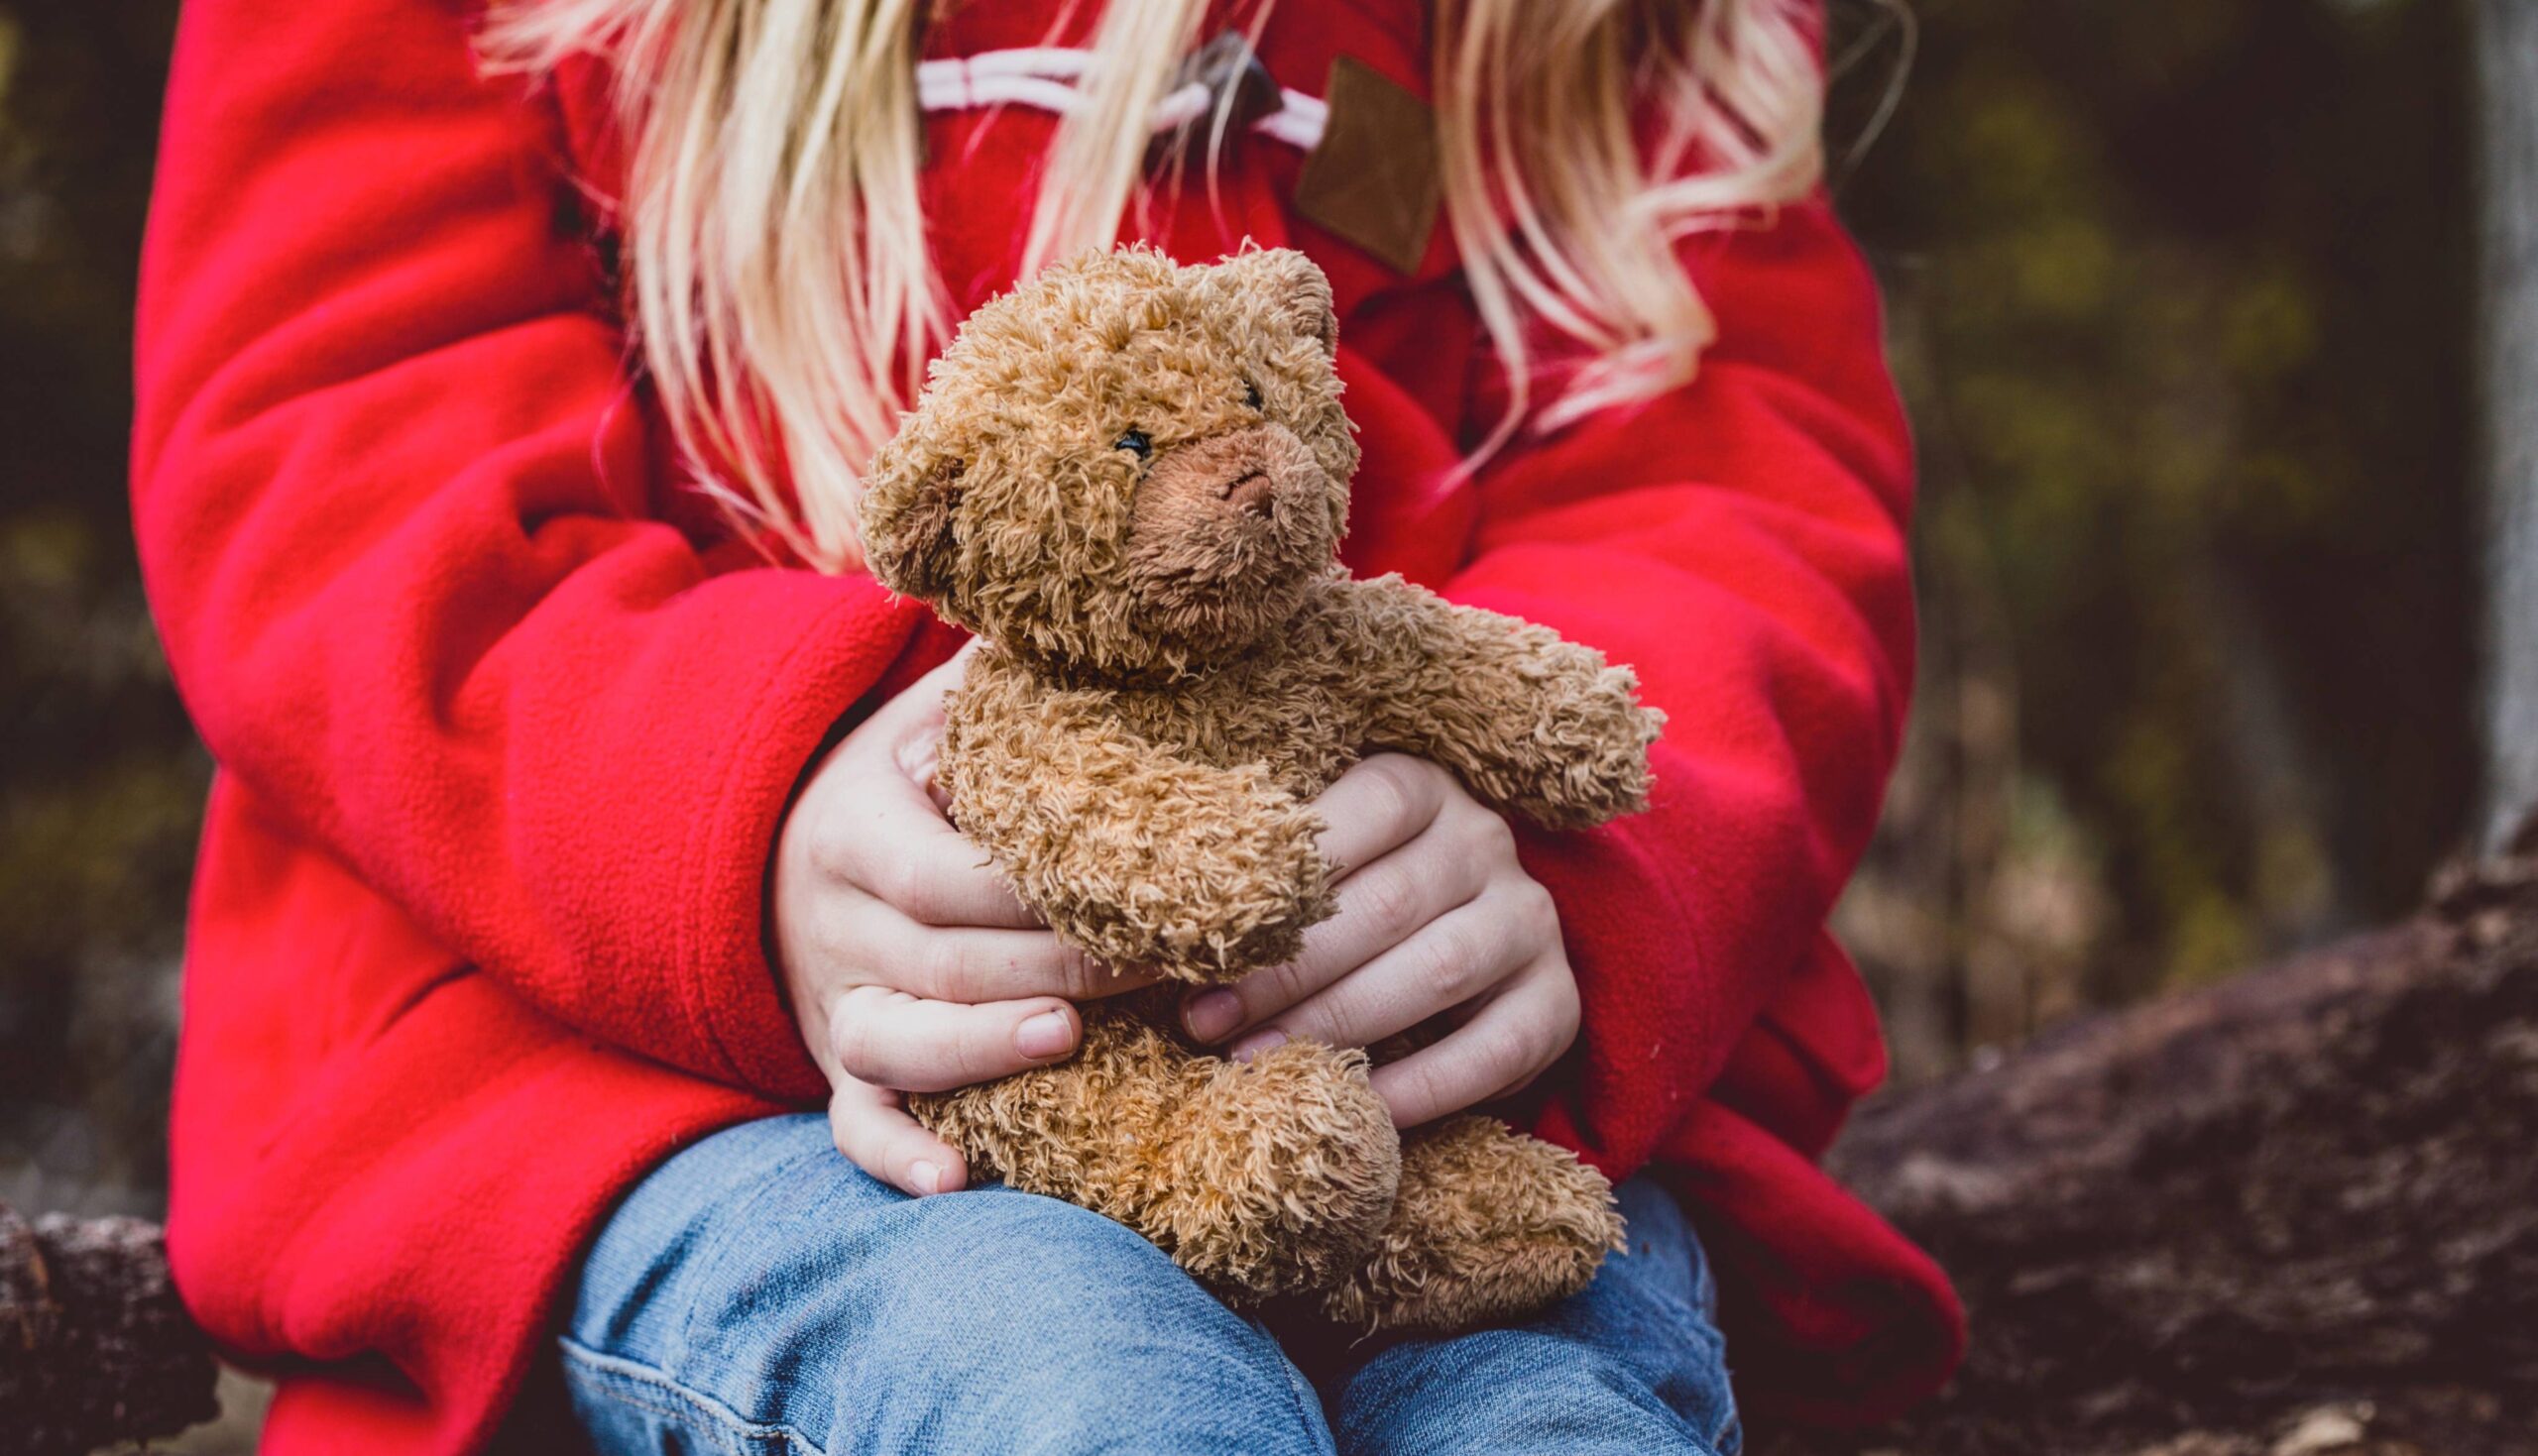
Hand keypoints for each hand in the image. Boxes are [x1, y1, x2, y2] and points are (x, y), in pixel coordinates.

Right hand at [774, 649, 1155, 1196]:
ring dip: (980, 1052)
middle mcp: (838, 922)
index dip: (1041, 892)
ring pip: (895, 1044)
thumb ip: (1003, 684)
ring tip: (1064, 1045)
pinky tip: (958, 1182)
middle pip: (942, 960)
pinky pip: (854, 1123)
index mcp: (860, 830)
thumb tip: (1100, 620)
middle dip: (1053, 968)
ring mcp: (836, 1002)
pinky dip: (896, 1156)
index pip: (948, 874)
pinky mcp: (841, 1066)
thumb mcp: (930, 714)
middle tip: (1158, 965)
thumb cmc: (903, 778)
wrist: (781, 849)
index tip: (1142, 890)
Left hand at [1177, 754, 1580, 1127]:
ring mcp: (1531, 918)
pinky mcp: (1558, 1001)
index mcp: (1418, 784)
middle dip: (1283, 971)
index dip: (1269, 886)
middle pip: (1384, 903)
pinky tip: (1352, 1109)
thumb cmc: (1345, 904)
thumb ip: (1239, 877)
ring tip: (1252, 1064)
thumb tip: (1110, 933)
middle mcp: (1484, 839)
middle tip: (1198, 1022)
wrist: (1470, 955)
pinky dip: (1421, 1088)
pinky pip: (1495, 1050)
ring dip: (1338, 1023)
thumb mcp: (1304, 868)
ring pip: (1437, 970)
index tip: (1182, 943)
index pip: (1350, 818)